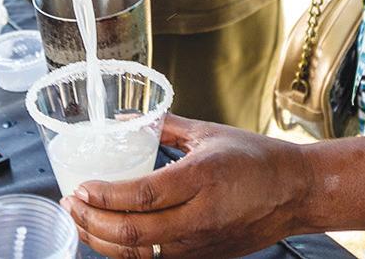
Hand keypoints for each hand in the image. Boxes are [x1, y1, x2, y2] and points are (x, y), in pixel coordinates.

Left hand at [61, 116, 311, 257]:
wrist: (295, 193)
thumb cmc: (256, 159)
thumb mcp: (208, 132)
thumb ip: (164, 125)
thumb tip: (127, 119)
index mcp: (202, 178)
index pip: (141, 195)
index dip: (104, 195)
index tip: (80, 185)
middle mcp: (200, 216)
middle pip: (132, 232)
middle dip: (91, 221)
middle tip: (69, 203)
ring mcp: (200, 243)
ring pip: (139, 254)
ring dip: (101, 240)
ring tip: (79, 221)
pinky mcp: (202, 257)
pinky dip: (124, 251)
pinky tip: (108, 236)